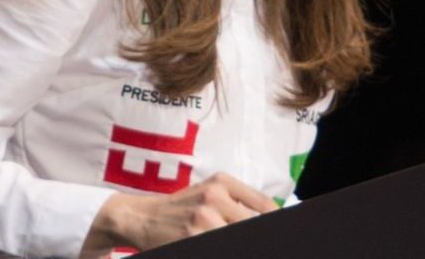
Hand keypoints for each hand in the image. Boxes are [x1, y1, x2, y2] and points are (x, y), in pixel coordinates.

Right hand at [85, 173, 278, 252]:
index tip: (283, 226)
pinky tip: (210, 238)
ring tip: (221, 233)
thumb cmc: (180, 207)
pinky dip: (220, 242)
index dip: (277, 217)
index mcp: (222, 182)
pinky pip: (218, 241)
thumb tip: (273, 212)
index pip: (264, 204)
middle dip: (259, 231)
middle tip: (259, 236)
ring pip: (238, 233)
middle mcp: (214, 197)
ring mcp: (202, 219)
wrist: (140, 216)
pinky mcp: (191, 238)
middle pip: (253, 221)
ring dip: (237, 238)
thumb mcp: (209, 193)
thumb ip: (238, 201)